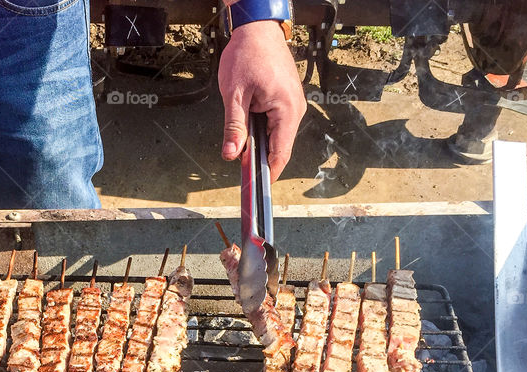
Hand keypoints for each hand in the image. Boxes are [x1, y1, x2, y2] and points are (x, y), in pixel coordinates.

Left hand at [218, 20, 305, 179]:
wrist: (257, 29)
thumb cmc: (247, 54)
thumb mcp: (234, 94)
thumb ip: (234, 127)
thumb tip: (231, 154)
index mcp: (286, 109)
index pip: (280, 153)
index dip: (268, 173)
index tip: (255, 187)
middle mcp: (295, 109)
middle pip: (279, 147)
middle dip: (258, 157)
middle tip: (238, 163)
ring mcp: (293, 105)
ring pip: (276, 136)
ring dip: (258, 142)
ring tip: (240, 140)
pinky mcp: (287, 101)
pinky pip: (276, 124)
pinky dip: (261, 130)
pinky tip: (247, 126)